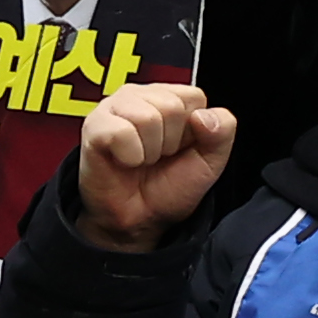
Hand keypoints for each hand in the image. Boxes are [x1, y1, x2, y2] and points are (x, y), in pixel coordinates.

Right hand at [70, 74, 235, 250]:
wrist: (138, 222)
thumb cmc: (168, 189)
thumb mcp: (210, 162)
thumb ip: (222, 132)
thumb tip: (203, 115)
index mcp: (169, 97)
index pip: (194, 97)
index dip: (192, 131)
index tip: (178, 150)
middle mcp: (140, 95)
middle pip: (171, 106)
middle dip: (171, 142)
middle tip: (157, 158)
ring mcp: (114, 107)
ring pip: (148, 118)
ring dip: (149, 151)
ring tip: (141, 160)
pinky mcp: (94, 125)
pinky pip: (122, 133)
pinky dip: (130, 156)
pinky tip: (124, 161)